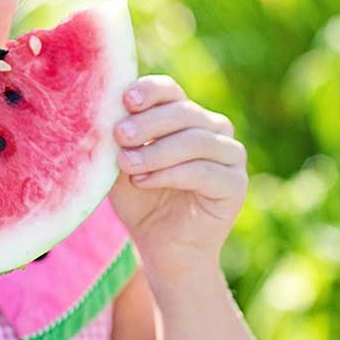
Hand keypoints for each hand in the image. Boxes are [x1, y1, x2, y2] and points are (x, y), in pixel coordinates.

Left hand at [109, 75, 247, 275]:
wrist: (162, 248)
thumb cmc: (141, 202)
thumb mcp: (122, 166)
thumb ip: (119, 140)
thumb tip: (103, 110)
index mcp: (186, 116)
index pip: (170, 91)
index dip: (150, 91)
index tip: (125, 99)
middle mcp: (213, 129)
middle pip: (184, 112)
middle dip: (148, 123)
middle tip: (119, 135)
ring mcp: (230, 155)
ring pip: (195, 140)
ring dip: (156, 152)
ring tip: (127, 164)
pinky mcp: (236, 183)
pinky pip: (204, 171)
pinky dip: (170, 174)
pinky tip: (143, 181)